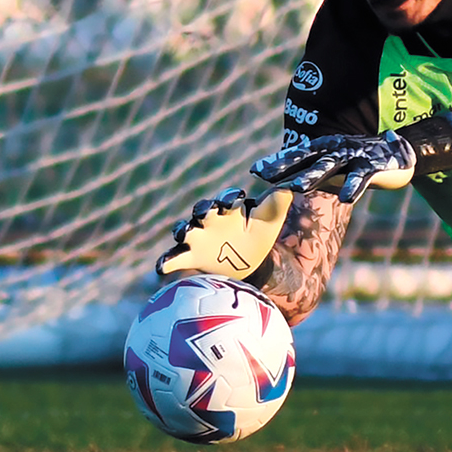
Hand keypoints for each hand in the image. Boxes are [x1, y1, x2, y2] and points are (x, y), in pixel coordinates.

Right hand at [156, 187, 293, 279]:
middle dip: (202, 209)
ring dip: (181, 229)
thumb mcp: (271, 216)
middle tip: (207, 212)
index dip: (229, 197)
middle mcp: (210, 220)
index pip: (226, 198)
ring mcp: (198, 238)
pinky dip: (165, 261)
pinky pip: (173, 258)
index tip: (235, 200)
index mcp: (230, 209)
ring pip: (183, 230)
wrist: (252, 260)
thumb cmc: (259, 233)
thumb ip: (278, 199)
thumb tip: (291, 183)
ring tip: (182, 233)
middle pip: (201, 210)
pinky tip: (161, 268)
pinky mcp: (191, 257)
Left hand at [249, 131, 415, 202]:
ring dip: (312, 177)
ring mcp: (354, 157)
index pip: (297, 154)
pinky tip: (345, 199)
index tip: (255, 170)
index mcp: (326, 149)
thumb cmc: (362, 161)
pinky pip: (361, 178)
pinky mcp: (373, 166)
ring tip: (295, 187)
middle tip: (264, 176)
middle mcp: (336, 149)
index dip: (277, 161)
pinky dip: (353, 188)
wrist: (401, 152)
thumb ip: (315, 173)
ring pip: (329, 167)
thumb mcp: (336, 164)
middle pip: (307, 159)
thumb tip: (286, 186)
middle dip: (285, 167)